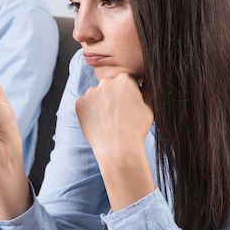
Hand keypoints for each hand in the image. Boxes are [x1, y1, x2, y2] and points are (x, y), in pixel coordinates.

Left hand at [75, 73, 154, 209]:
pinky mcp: (79, 103)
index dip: (128, 95)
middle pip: (109, 87)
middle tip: (118, 115)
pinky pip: (85, 105)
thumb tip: (149, 81)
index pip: (125, 82)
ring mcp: (90, 92)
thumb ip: (148, 90)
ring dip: (100, 104)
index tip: (128, 106)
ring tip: (108, 121)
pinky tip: (98, 123)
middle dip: (113, 97)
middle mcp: (106, 82)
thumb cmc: (136, 129)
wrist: (118, 149)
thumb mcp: (150, 107)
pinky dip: (90, 112)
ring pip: (96, 96)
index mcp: (124, 80)